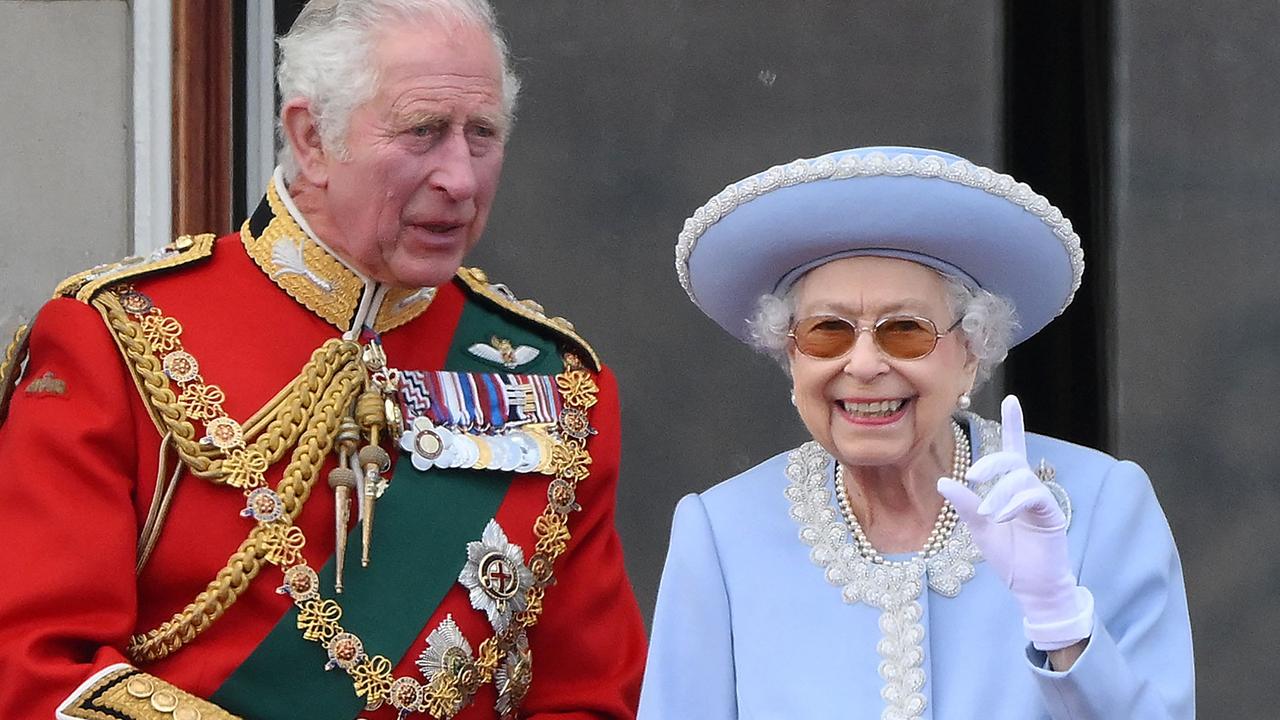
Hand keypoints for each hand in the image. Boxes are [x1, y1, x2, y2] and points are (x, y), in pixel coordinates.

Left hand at [937, 395, 1092, 650]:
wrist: (1032, 588)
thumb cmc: (1009, 557)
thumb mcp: (980, 528)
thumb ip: (965, 504)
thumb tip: (943, 480)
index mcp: (1011, 489)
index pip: (1012, 450)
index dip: (1013, 424)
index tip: (1011, 398)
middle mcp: (1028, 488)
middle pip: (1013, 458)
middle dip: (991, 462)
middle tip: (973, 476)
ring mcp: (1041, 500)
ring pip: (1021, 478)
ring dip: (999, 492)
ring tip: (988, 514)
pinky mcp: (1051, 515)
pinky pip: (1034, 496)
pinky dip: (1014, 503)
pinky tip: (1002, 517)